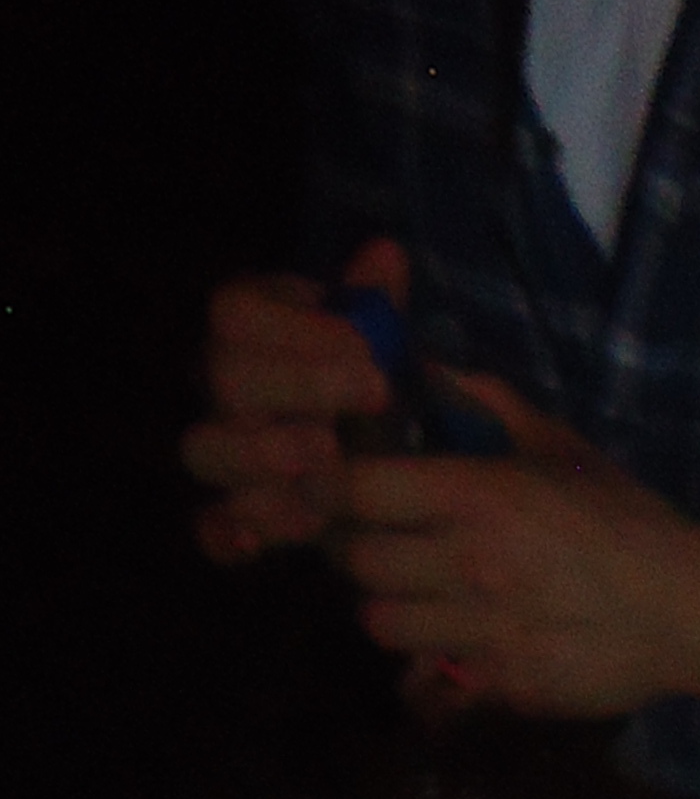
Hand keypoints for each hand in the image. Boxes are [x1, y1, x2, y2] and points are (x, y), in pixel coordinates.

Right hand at [184, 236, 407, 560]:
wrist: (395, 452)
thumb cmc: (380, 384)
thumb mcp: (387, 344)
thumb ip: (378, 305)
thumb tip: (387, 255)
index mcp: (249, 330)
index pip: (236, 315)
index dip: (295, 330)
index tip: (367, 346)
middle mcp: (223, 385)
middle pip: (226, 377)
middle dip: (298, 385)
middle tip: (374, 395)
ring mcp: (224, 450)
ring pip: (206, 450)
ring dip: (263, 456)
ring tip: (329, 459)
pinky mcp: (236, 513)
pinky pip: (207, 526)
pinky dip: (224, 534)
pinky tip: (254, 542)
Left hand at [329, 383, 699, 720]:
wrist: (690, 610)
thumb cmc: (627, 518)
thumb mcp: (560, 446)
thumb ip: (486, 403)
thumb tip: (425, 369)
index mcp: (475, 496)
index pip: (353, 490)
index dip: (330, 488)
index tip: (337, 488)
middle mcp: (466, 564)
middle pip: (355, 561)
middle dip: (357, 550)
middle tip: (378, 545)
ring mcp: (481, 631)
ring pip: (380, 623)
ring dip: (390, 608)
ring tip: (417, 599)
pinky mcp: (501, 685)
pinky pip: (429, 678)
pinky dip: (431, 663)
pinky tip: (456, 645)